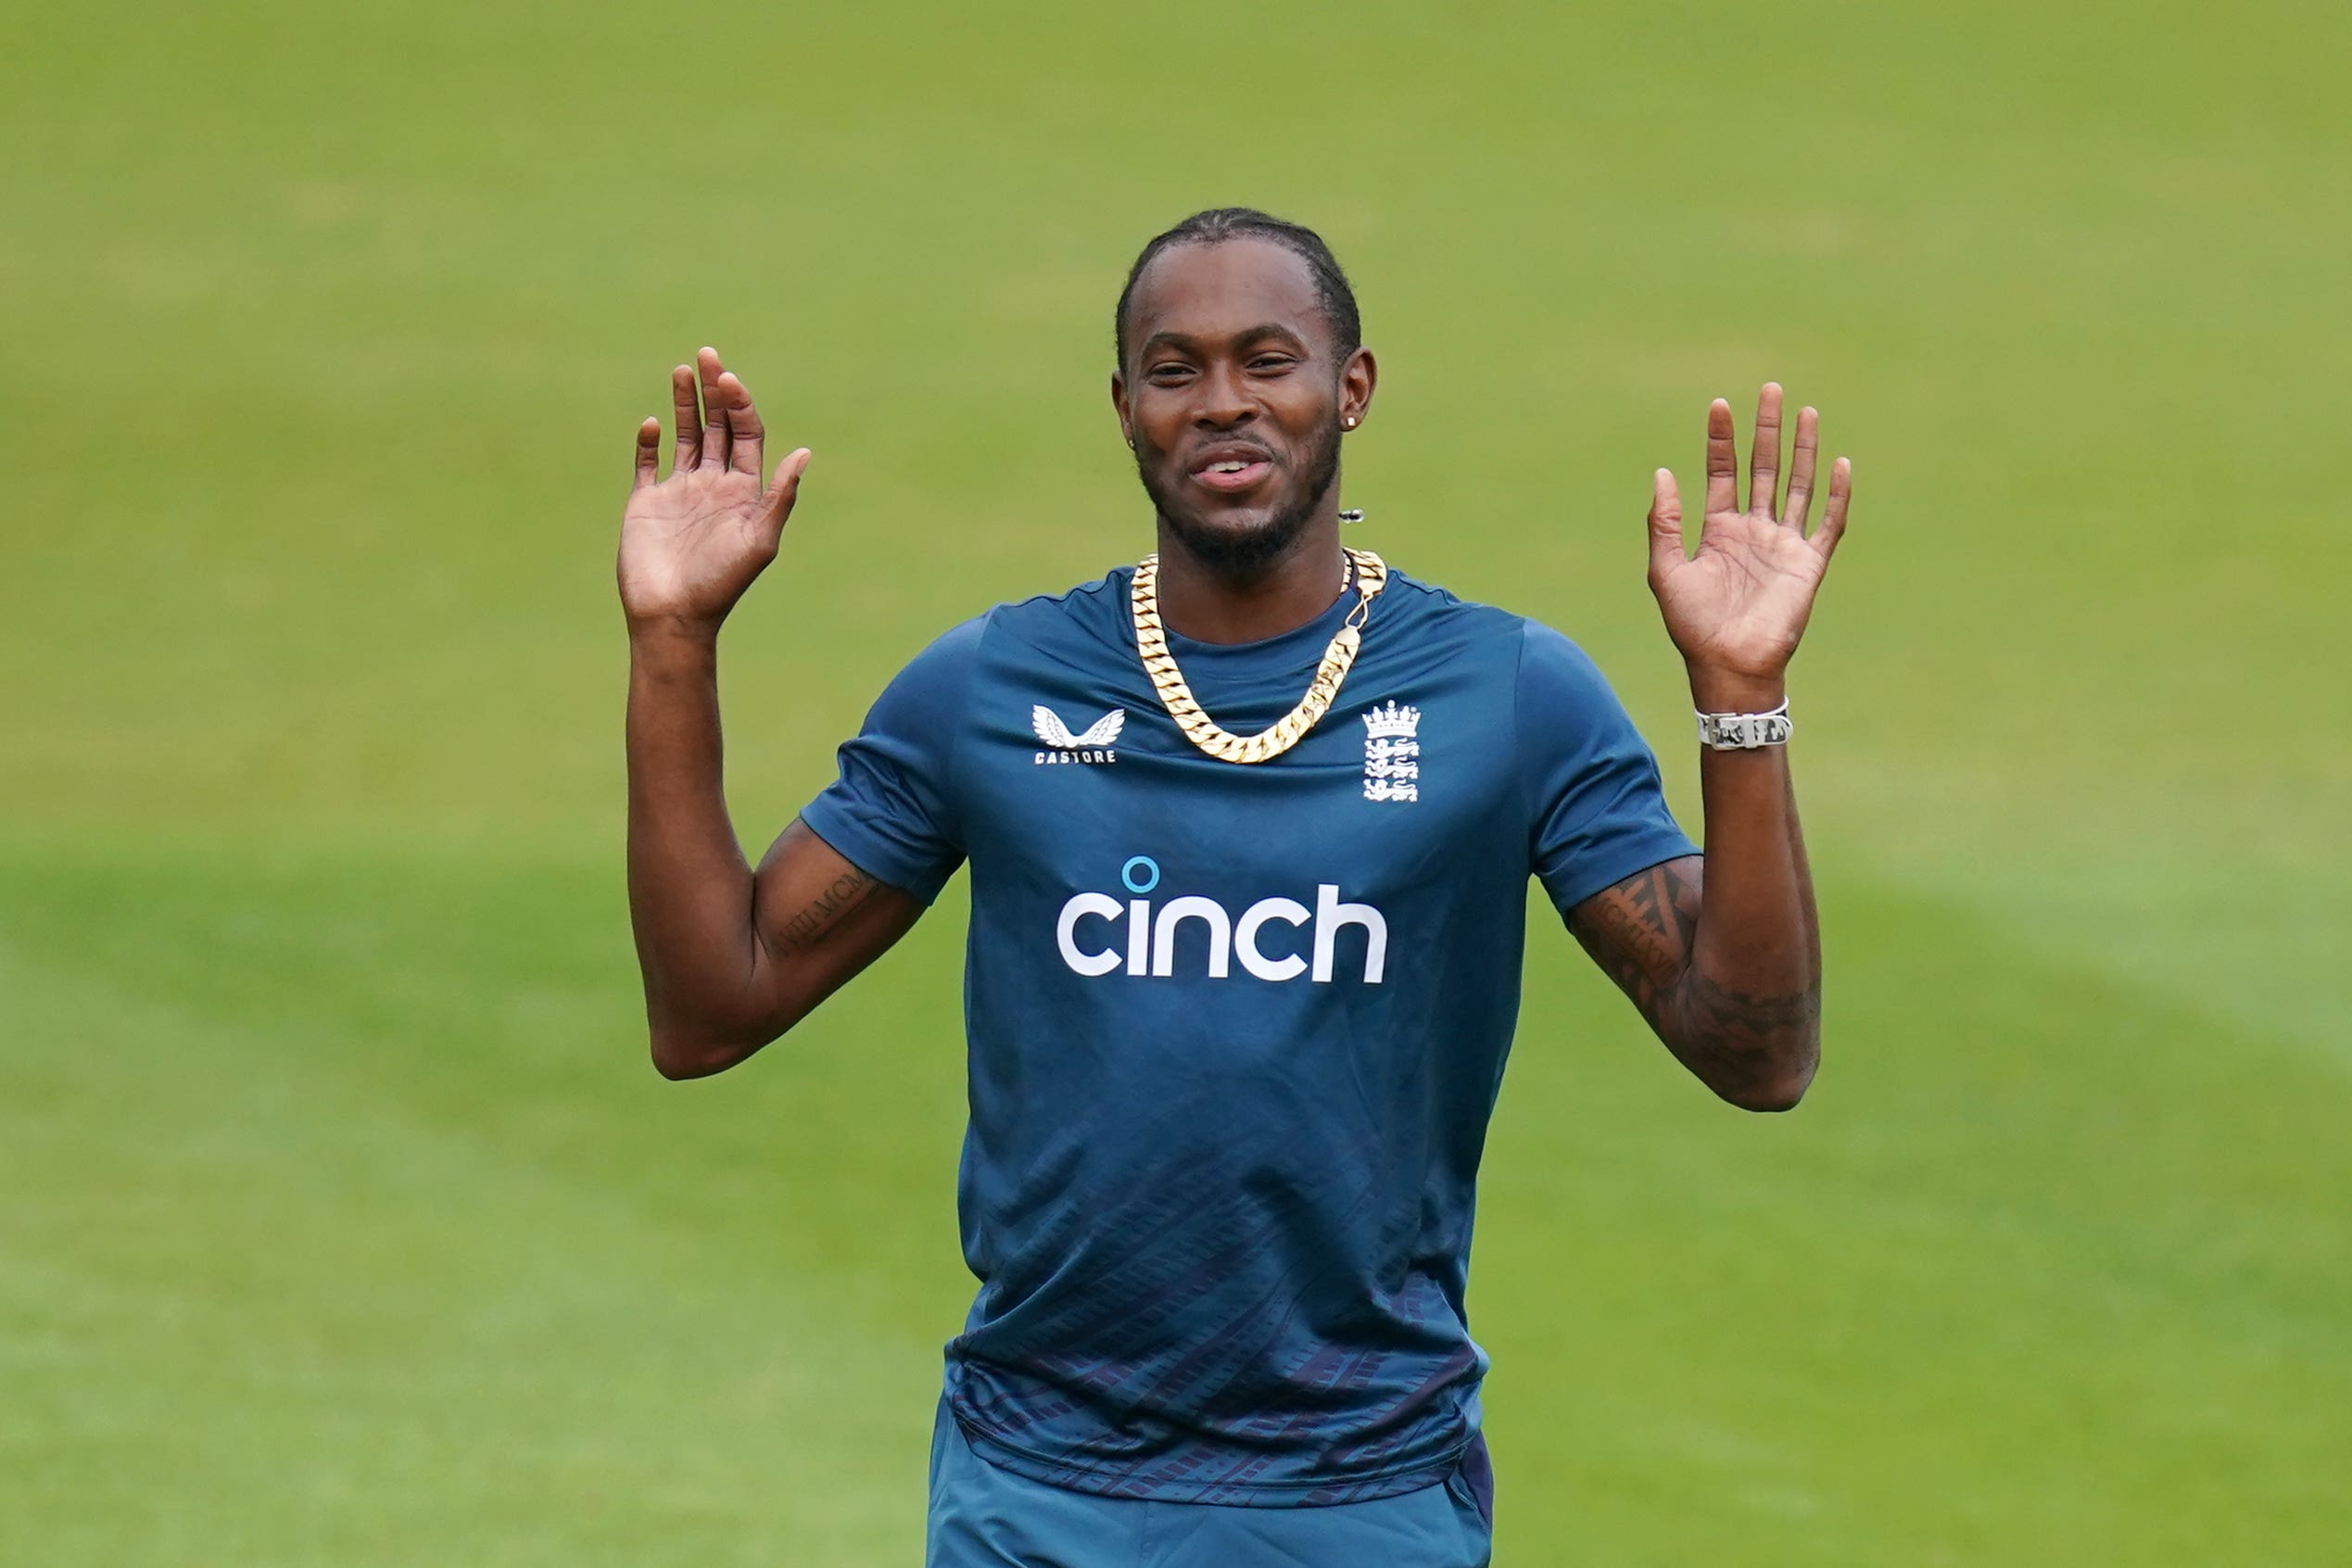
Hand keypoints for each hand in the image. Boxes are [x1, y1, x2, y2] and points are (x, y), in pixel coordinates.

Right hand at [617, 346, 810, 630]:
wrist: (674, 616)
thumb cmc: (722, 583)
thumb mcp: (760, 540)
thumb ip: (780, 496)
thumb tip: (805, 452)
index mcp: (744, 491)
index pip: (746, 434)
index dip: (740, 404)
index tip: (728, 379)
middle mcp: (714, 486)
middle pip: (717, 427)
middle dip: (713, 391)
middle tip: (706, 354)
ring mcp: (680, 492)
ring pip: (685, 436)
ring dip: (685, 404)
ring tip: (682, 369)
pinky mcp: (647, 503)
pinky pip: (648, 463)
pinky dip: (649, 441)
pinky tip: (654, 423)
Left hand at [1647, 384, 1849, 702]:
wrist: (1728, 666)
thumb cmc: (1693, 626)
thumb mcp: (1666, 571)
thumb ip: (1665, 523)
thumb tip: (1663, 472)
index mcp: (1719, 531)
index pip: (1722, 472)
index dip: (1721, 440)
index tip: (1719, 405)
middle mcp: (1754, 531)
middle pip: (1763, 468)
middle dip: (1766, 430)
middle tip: (1771, 390)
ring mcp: (1783, 545)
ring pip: (1796, 485)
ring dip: (1802, 449)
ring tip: (1806, 411)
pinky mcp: (1809, 564)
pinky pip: (1827, 522)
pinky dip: (1835, 494)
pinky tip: (1839, 463)